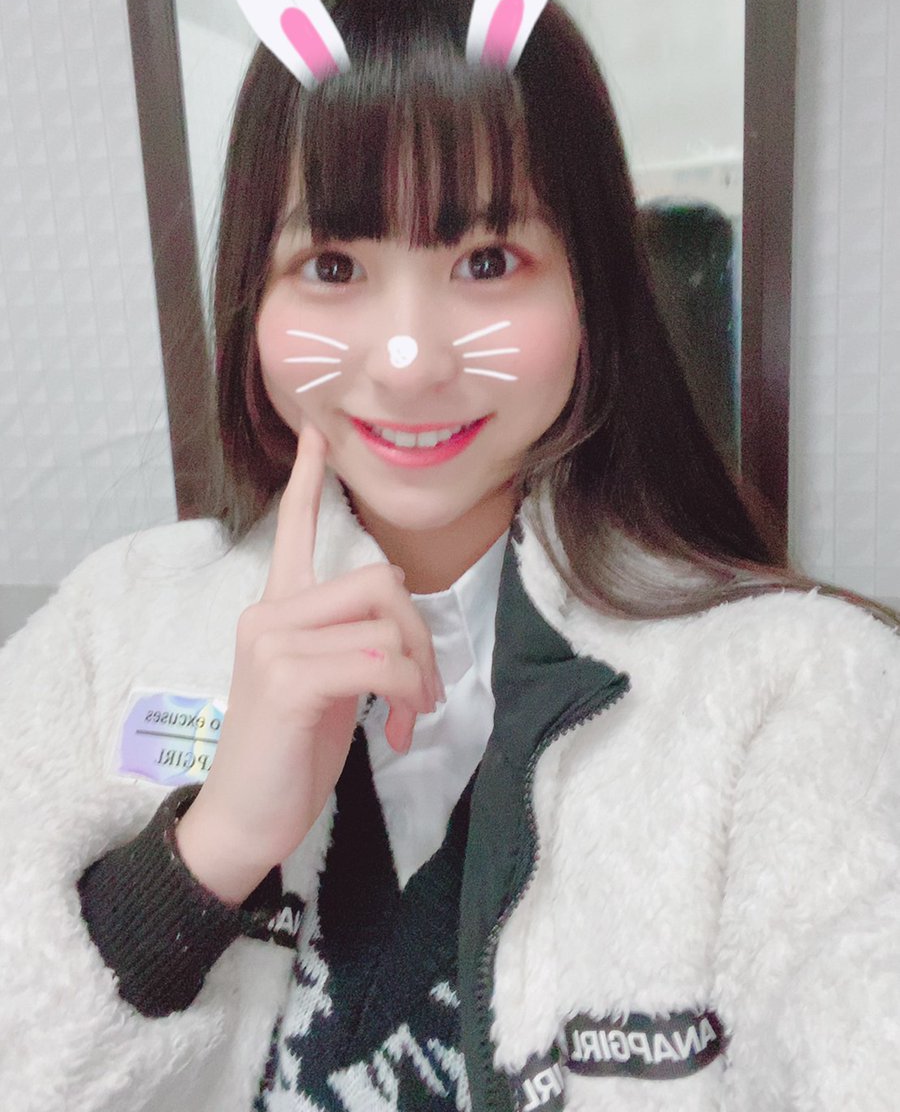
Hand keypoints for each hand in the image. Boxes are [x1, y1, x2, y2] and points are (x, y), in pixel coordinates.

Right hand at [175, 424, 439, 903]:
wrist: (245, 817)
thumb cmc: (289, 752)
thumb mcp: (327, 686)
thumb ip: (351, 643)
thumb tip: (401, 632)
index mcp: (278, 610)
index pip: (293, 531)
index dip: (307, 482)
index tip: (316, 433)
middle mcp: (269, 613)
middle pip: (379, 580)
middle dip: (421, 634)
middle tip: (424, 689)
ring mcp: (273, 641)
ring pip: (386, 623)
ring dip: (420, 675)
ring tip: (410, 715)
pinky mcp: (285, 678)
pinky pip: (381, 663)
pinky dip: (407, 697)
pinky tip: (395, 733)